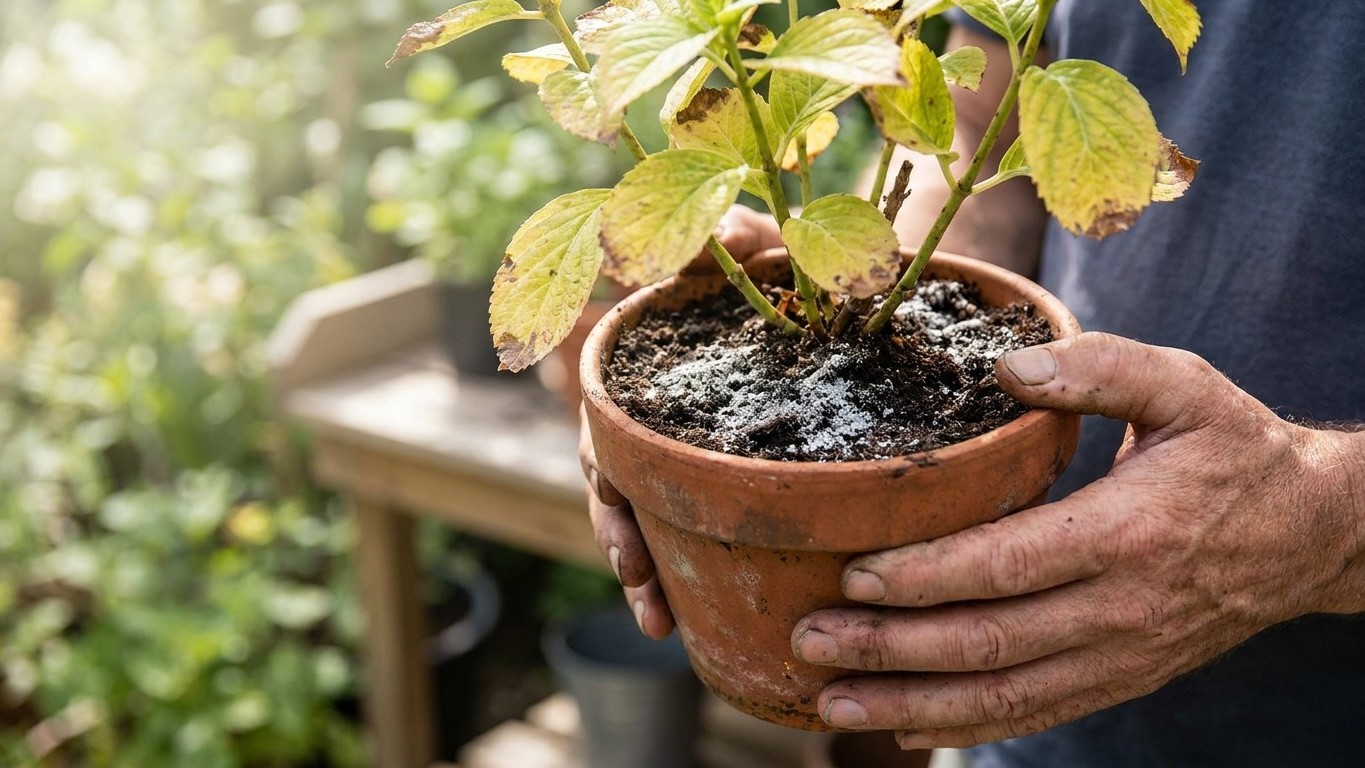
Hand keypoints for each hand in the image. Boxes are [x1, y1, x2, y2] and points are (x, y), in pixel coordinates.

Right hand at [579, 204, 781, 637]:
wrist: (812, 284)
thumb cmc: (773, 263)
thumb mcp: (758, 243)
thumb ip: (732, 238)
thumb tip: (715, 234)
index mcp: (642, 375)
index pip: (609, 429)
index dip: (608, 473)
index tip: (616, 508)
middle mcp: (649, 421)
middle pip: (616, 489)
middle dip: (623, 540)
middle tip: (640, 585)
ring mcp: (676, 450)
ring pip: (645, 518)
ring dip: (645, 571)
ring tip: (656, 621)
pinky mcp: (712, 474)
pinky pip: (690, 525)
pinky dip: (685, 569)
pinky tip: (693, 616)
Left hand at [790, 332, 1364, 746]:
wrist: (1310, 534)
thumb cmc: (1234, 451)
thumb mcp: (1185, 386)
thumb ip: (1099, 368)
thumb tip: (1005, 366)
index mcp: (1128, 531)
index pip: (1009, 565)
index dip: (926, 576)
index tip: (854, 573)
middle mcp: (1120, 608)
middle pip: (988, 641)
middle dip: (890, 646)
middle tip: (809, 638)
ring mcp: (1120, 656)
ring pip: (1002, 693)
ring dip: (910, 702)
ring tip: (831, 700)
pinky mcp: (1119, 678)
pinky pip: (1034, 713)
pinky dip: (964, 725)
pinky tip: (903, 723)